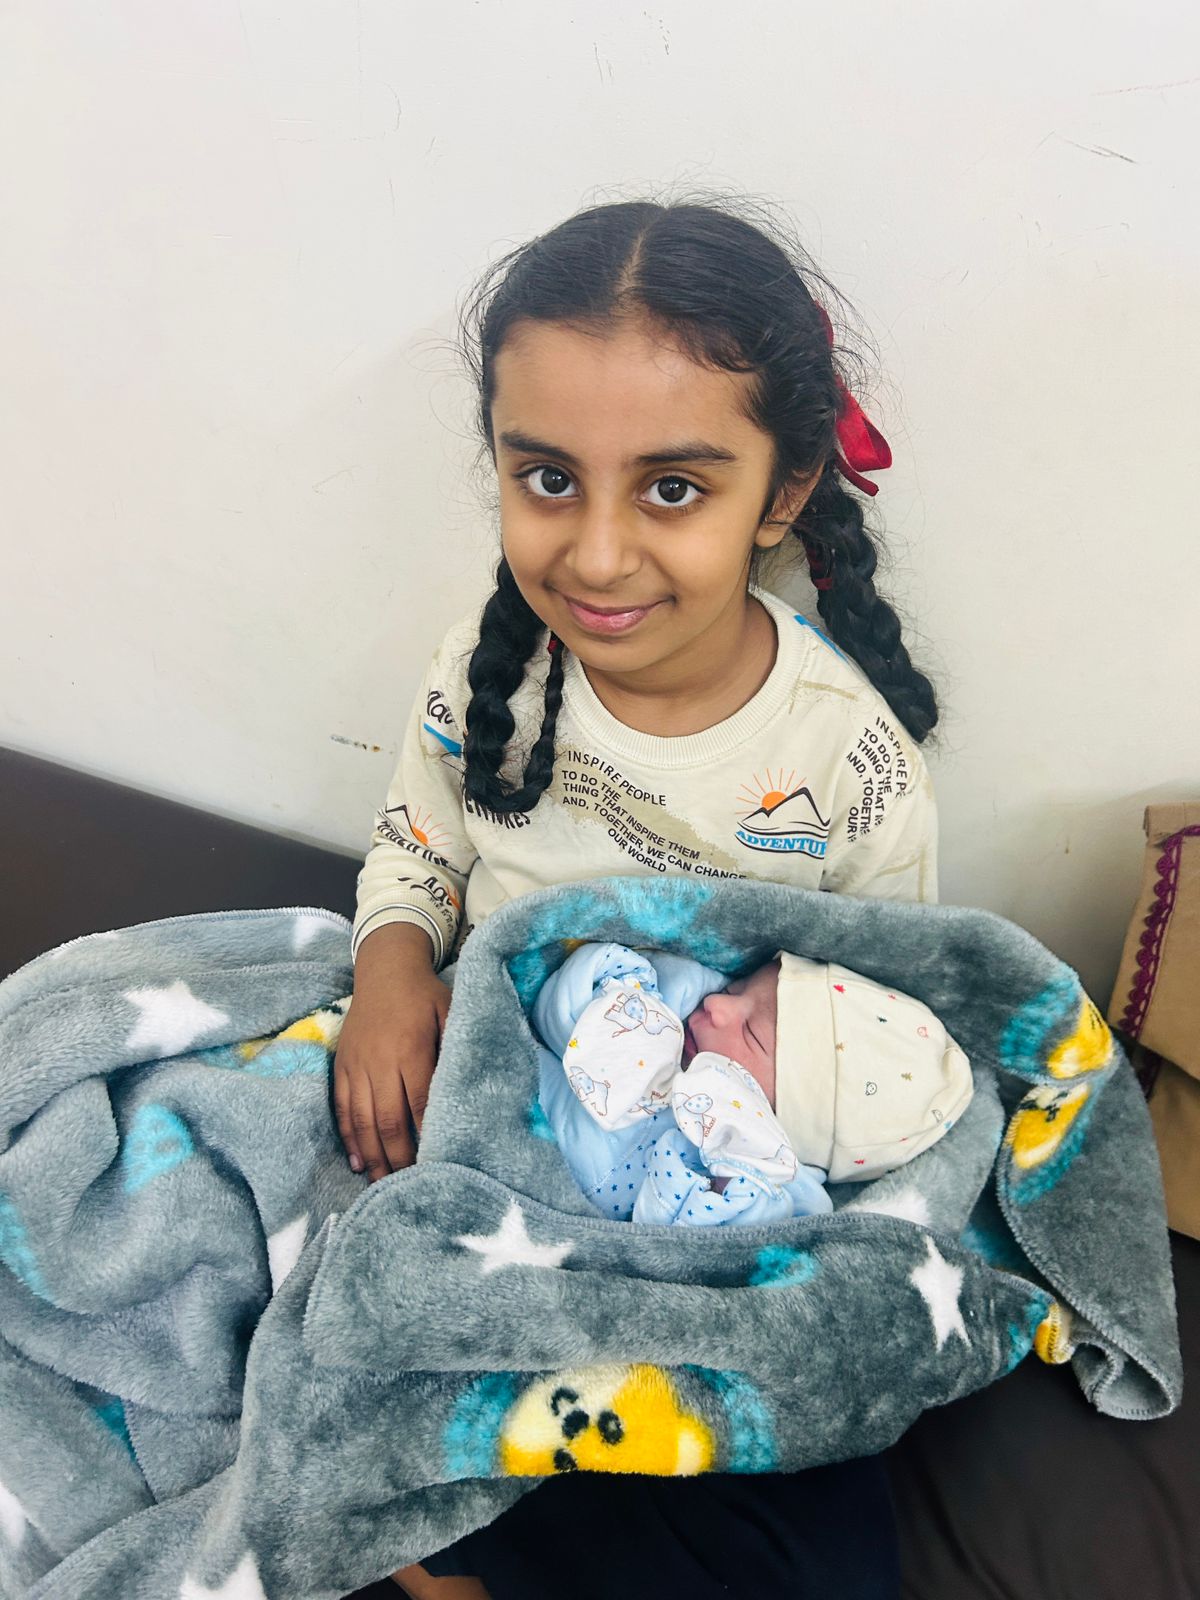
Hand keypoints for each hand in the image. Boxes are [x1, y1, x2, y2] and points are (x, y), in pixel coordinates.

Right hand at [333, 926, 449, 1179]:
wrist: (384, 970)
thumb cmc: (425, 996)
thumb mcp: (453, 1012)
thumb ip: (459, 1047)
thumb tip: (474, 1087)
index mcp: (412, 1049)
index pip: (420, 1103)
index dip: (427, 1136)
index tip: (439, 1166)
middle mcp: (380, 1061)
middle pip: (387, 1120)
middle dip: (399, 1159)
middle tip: (410, 1190)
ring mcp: (356, 1065)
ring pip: (361, 1120)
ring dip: (373, 1157)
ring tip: (383, 1186)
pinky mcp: (341, 1067)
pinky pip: (342, 1108)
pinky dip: (349, 1138)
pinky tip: (358, 1162)